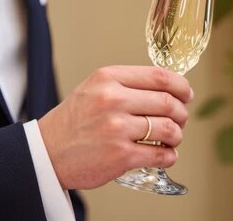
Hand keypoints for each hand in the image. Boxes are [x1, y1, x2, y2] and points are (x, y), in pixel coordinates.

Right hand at [38, 66, 192, 189]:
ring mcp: (117, 128)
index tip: (187, 94)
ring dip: (177, 135)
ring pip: (169, 128)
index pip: (160, 76)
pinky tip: (165, 154)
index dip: (181, 86)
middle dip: (181, 113)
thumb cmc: (74, 121)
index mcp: (109, 78)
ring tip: (172, 138)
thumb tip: (170, 89)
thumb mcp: (95, 88)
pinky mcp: (120, 155)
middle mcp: (113, 100)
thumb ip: (128, 85)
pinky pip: (161, 154)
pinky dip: (170, 155)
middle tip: (180, 119)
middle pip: (168, 102)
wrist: (46, 152)